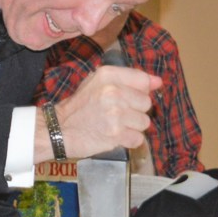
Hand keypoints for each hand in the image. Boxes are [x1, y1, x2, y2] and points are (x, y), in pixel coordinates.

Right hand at [35, 66, 161, 161]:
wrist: (58, 130)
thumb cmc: (80, 106)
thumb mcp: (98, 83)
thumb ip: (129, 79)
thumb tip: (159, 82)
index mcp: (108, 75)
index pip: (143, 81)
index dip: (140, 92)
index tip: (129, 100)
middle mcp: (113, 92)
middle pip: (146, 103)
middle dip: (134, 111)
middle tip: (116, 115)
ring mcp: (116, 114)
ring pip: (144, 122)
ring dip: (132, 127)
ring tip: (113, 126)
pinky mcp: (116, 134)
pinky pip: (138, 139)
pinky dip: (128, 141)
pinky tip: (114, 137)